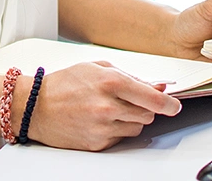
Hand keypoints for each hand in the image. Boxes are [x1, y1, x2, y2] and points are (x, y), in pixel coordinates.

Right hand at [25, 60, 180, 150]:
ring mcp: (104, 127)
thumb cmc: (64, 83)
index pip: (152, 98)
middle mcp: (109, 106)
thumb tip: (156, 86)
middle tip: (133, 101)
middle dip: (146, 108)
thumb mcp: (95, 67)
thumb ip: (128, 75)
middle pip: (148, 115)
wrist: (37, 106)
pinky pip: (121, 138)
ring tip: (112, 109)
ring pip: (137, 128)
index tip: (174, 105)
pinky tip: (102, 119)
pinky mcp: (99, 144)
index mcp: (110, 82)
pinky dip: (118, 129)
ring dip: (132, 119)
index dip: (168, 103)